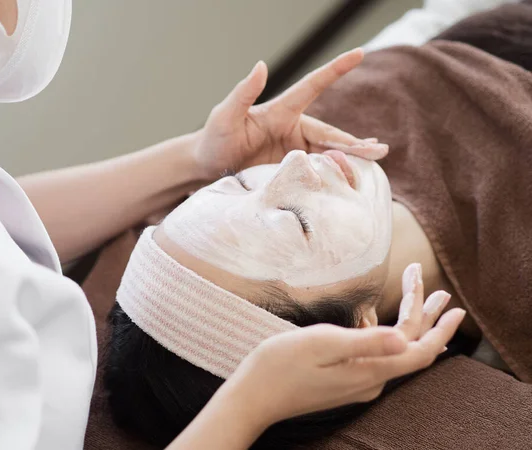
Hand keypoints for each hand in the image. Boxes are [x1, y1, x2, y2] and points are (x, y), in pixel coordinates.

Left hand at [193, 48, 388, 178]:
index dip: (335, 70)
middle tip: (378, 149)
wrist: (207, 166)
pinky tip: (353, 176)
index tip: (359, 53)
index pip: (312, 86)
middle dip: (353, 142)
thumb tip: (261, 65)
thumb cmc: (214, 138)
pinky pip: (317, 170)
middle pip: (329, 133)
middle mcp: (292, 129)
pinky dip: (335, 172)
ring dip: (350, 158)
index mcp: (281, 111)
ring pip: (327, 152)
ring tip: (375, 161)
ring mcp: (294, 150)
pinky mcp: (292, 169)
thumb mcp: (224, 116)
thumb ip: (243, 93)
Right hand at [225, 296, 463, 426]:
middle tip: (439, 293)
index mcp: (368, 370)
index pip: (418, 351)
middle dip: (426, 319)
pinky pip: (375, 356)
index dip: (440, 330)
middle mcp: (369, 381)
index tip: (457, 308)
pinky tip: (373, 319)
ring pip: (393, 351)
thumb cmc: (281, 365)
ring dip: (407, 324)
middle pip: (410, 350)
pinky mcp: (343, 382)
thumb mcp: (322, 343)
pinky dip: (383, 334)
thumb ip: (365, 341)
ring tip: (414, 298)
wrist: (254, 396)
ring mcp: (356, 384)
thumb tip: (406, 338)